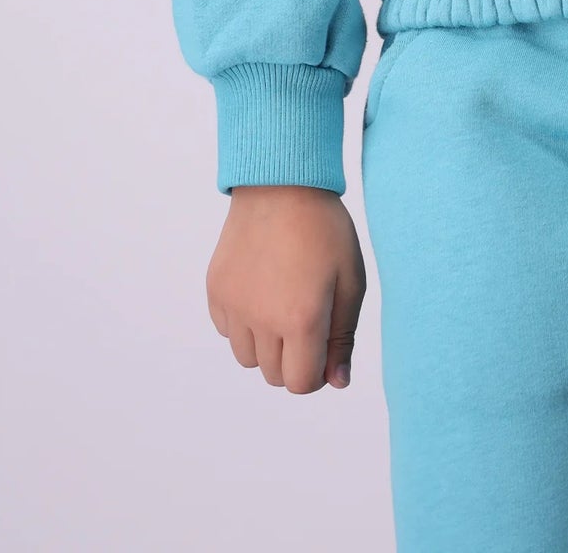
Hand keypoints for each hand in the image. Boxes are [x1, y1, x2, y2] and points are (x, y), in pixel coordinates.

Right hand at [206, 185, 365, 393]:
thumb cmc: (325, 230)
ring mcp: (233, 306)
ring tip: (282, 300)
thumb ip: (343, 337)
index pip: (301, 383)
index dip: (316, 372)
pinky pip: (228, 330)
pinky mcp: (215, 291)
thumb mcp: (351, 280)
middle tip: (306, 315)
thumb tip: (337, 382)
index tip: (323, 344)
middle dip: (293, 358)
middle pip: (273, 376)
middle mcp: (261, 319)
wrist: (282, 183)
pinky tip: (261, 288)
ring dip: (266, 343)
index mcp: (301, 318)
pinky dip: (243, 323)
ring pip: (247, 358)